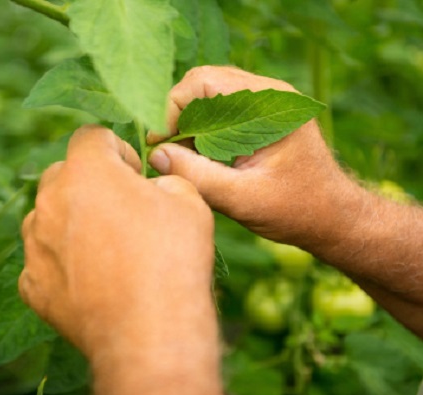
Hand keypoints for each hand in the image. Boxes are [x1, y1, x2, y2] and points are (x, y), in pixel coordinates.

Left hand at [20, 125, 222, 394]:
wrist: (150, 332)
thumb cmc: (172, 259)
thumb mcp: (188, 200)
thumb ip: (163, 179)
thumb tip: (152, 187)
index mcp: (85, 170)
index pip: (91, 136)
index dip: (117, 149)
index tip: (134, 175)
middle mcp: (49, 201)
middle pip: (63, 174)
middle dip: (89, 183)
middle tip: (121, 211)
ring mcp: (35, 245)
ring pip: (48, 217)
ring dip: (71, 222)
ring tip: (106, 249)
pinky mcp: (31, 285)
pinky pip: (43, 261)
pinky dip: (62, 264)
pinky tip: (92, 280)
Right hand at [148, 66, 360, 247]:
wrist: (333, 217)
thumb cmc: (296, 210)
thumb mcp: (242, 199)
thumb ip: (198, 176)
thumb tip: (157, 155)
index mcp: (269, 105)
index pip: (203, 82)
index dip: (173, 109)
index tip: (162, 145)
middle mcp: (269, 94)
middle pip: (202, 82)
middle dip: (178, 115)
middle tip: (170, 153)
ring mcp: (266, 102)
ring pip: (208, 95)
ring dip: (189, 123)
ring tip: (185, 158)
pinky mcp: (261, 116)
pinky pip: (220, 108)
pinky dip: (202, 128)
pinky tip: (202, 157)